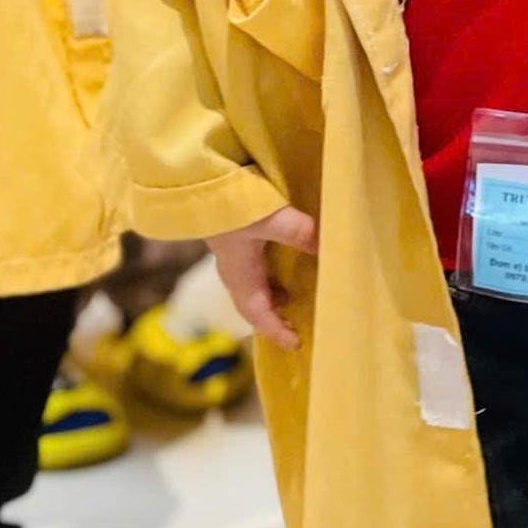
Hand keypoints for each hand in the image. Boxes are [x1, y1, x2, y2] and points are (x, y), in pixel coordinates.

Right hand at [210, 205, 317, 349]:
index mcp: (240, 276)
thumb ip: (299, 232)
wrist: (197, 182)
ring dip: (274, 297)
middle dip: (274, 319)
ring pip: (254, 287)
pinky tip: (287, 264)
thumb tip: (330, 246)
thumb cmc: (230, 206)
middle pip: (254, 305)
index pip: (257, 315)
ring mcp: (232, 256)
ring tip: (297, 297)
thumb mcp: (269, 219)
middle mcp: (234, 271)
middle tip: (299, 325)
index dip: (276, 331)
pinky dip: (272, 276)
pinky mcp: (235, 240)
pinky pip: (254, 269)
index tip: (296, 344)